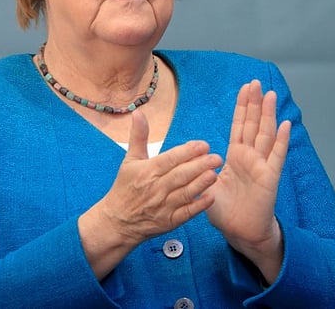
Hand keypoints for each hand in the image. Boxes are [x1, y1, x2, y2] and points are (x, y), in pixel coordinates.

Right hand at [78, 110, 222, 278]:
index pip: (170, 159)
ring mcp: (162, 206)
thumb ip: (138, 136)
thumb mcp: (129, 160)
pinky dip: (198, 206)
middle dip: (200, 166)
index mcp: (147, 171)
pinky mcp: (168, 222)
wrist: (117, 221)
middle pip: (180, 175)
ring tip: (215, 174)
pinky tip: (210, 197)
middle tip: (217, 158)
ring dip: (201, 184)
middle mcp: (155, 188)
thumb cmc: (124, 187)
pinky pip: (186, 214)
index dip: (187, 152)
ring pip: (185, 193)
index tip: (203, 145)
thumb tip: (139, 112)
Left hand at [205, 79, 290, 282]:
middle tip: (255, 82)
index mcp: (236, 155)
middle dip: (253, 103)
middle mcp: (250, 156)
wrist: (239, 231)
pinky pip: (277, 156)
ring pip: (266, 134)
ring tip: (269, 95)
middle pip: (253, 124)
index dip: (242, 107)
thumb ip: (200, 169)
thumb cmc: (224, 210)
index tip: (244, 88)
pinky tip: (286, 124)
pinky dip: (282, 140)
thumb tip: (189, 157)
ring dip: (268, 114)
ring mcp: (262, 165)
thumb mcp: (206, 184)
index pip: (239, 125)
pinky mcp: (270, 177)